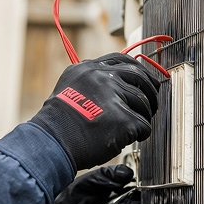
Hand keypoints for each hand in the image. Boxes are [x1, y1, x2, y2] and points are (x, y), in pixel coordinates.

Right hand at [30, 53, 159, 171]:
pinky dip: (140, 134)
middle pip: (139, 76)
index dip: (138, 70)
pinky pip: (144, 125)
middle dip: (150, 91)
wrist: (52, 143)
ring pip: (144, 102)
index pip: (121, 60)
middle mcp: (101, 77)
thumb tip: (117, 84)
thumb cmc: (59, 125)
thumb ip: (91, 83)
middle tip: (151, 105)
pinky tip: (129, 139)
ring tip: (134, 127)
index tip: (145, 81)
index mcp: (87, 69)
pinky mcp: (123, 119)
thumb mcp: (69, 90)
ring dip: (143, 116)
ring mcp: (113, 96)